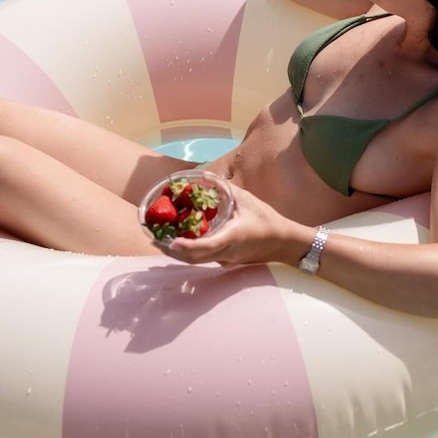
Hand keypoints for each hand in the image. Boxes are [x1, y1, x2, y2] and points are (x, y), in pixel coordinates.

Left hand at [165, 184, 298, 268]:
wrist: (284, 242)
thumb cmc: (266, 219)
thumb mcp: (246, 199)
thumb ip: (223, 187)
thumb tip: (203, 175)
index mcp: (233, 237)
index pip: (206, 246)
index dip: (186, 247)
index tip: (170, 242)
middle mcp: (227, 253)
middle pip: (194, 258)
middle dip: (172, 250)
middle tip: (154, 239)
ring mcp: (226, 260)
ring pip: (197, 261)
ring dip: (178, 253)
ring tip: (161, 241)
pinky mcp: (226, 261)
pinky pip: (204, 259)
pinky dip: (190, 252)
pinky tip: (181, 242)